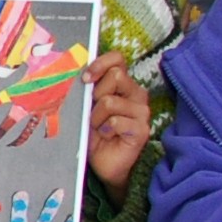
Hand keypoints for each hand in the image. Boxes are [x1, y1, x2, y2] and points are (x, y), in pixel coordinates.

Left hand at [84, 54, 153, 189]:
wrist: (102, 162)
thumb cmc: (94, 132)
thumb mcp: (87, 107)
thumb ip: (88, 89)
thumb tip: (79, 74)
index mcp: (123, 84)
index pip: (117, 59)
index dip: (100, 64)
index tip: (85, 79)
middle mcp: (136, 94)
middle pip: (116, 76)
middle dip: (96, 95)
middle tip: (92, 112)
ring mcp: (142, 112)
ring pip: (110, 102)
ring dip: (96, 118)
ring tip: (99, 128)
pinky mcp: (142, 130)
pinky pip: (115, 121)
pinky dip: (104, 130)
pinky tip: (107, 137)